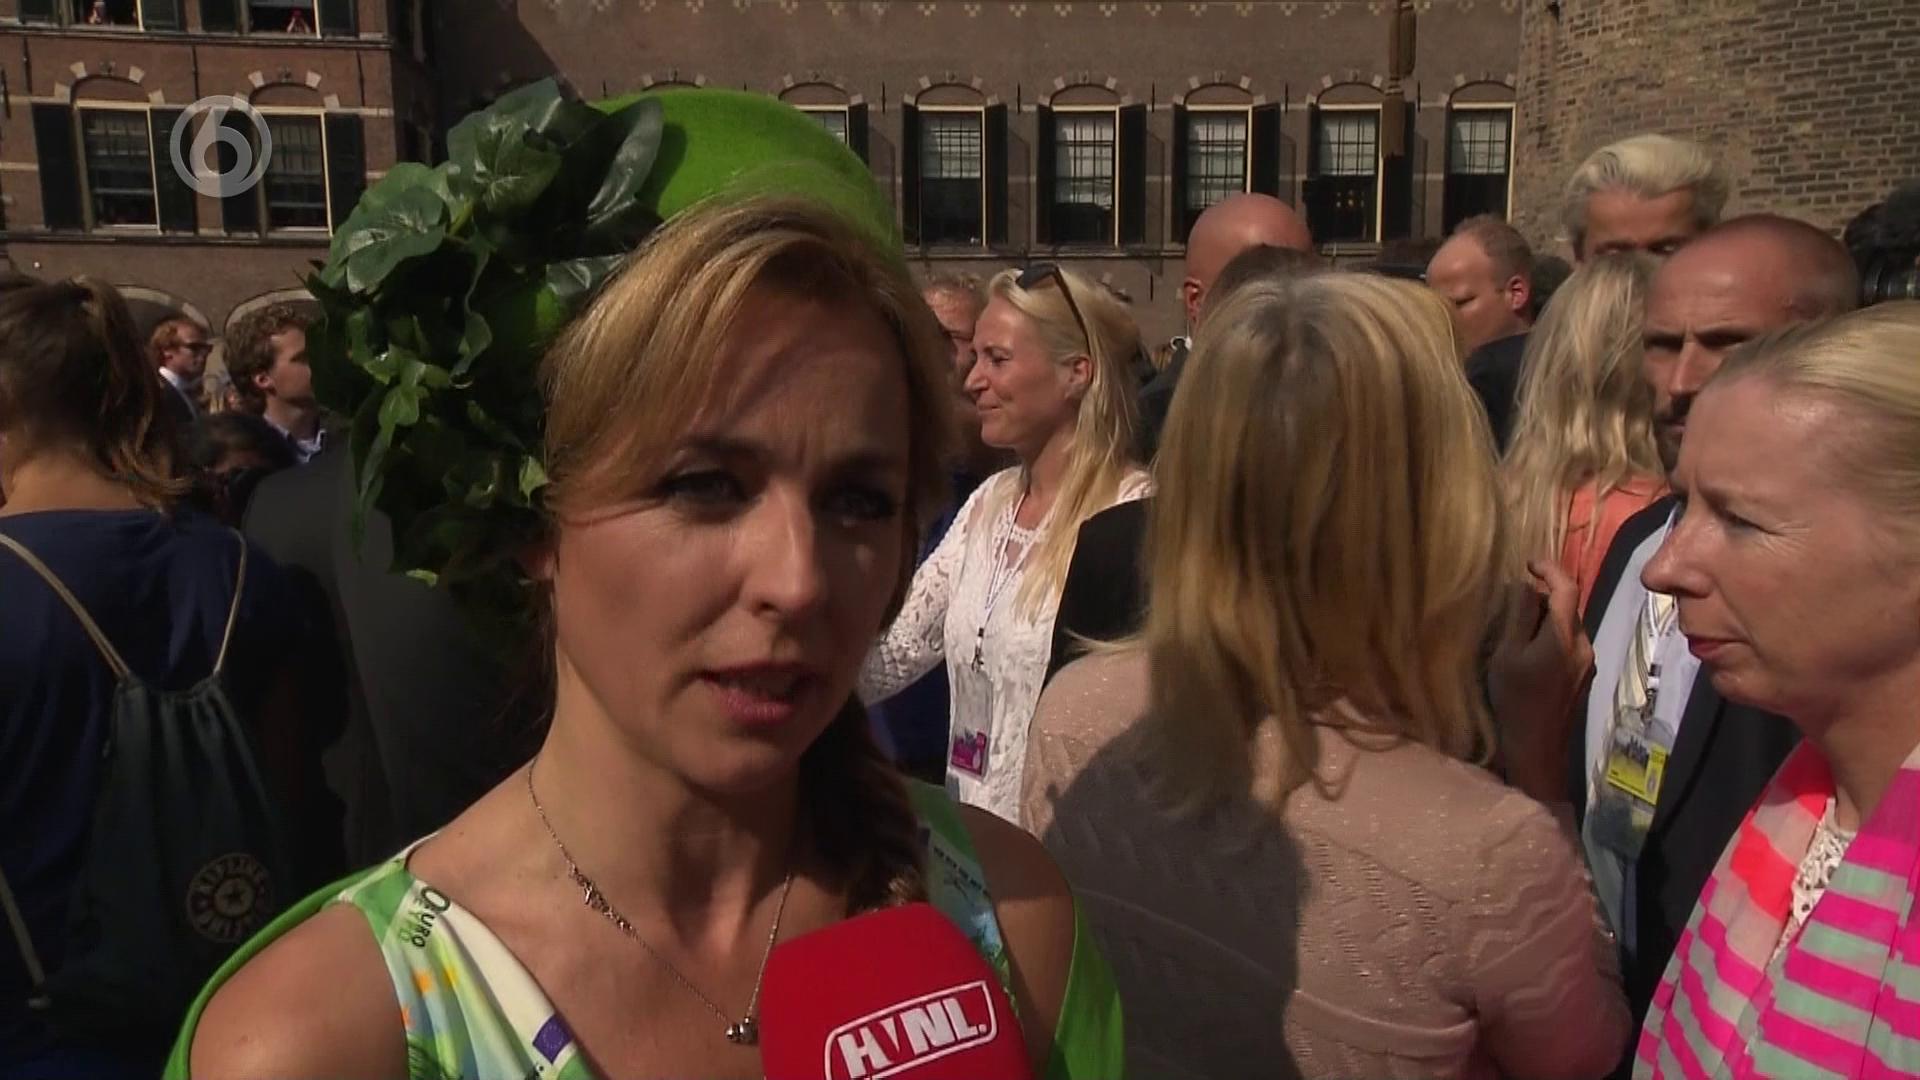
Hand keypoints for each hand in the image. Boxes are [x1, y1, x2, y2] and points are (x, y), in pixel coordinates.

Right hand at [1489, 559, 1593, 800]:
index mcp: (1563, 636)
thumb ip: (1519, 618)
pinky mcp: (1584, 675)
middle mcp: (1583, 644)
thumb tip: (1525, 588)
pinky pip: (1571, 642)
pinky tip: (1531, 650)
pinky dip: (1552, 635)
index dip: (1549, 568)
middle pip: (1568, 606)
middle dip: (1543, 596)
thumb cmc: (1515, 700)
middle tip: (1513, 600)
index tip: (1528, 564)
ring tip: (1518, 627)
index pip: (1566, 587)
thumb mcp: (1507, 655)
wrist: (1538, 746)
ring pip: (1569, 625)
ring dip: (1547, 617)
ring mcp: (1587, 661)